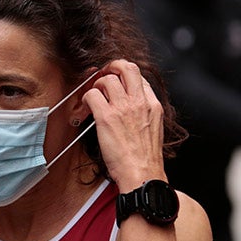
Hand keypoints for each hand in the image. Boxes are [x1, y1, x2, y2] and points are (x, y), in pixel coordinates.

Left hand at [80, 60, 164, 190]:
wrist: (142, 173)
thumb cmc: (145, 159)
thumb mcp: (154, 129)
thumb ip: (144, 114)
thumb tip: (132, 108)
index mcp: (152, 105)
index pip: (140, 77)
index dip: (125, 76)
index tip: (117, 81)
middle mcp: (139, 102)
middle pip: (126, 67)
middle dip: (112, 66)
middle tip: (104, 74)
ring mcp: (123, 107)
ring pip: (106, 79)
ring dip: (96, 85)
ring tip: (93, 97)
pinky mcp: (106, 116)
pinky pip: (91, 94)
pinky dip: (85, 98)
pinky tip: (85, 108)